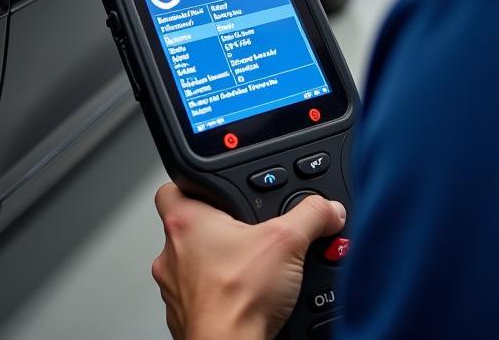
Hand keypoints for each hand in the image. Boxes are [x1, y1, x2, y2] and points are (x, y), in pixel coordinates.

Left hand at [152, 183, 345, 339]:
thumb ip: (311, 214)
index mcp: (184, 221)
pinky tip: (245, 295)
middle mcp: (171, 253)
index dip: (196, 183)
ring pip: (193, 263)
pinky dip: (219, 292)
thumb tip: (327, 208)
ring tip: (251, 268)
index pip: (173, 186)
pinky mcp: (184, 315)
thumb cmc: (239, 300)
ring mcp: (174, 287)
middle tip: (247, 232)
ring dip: (219, 263)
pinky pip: (199, 294)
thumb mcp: (287, 241)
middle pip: (189, 226)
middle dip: (219, 227)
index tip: (218, 189)